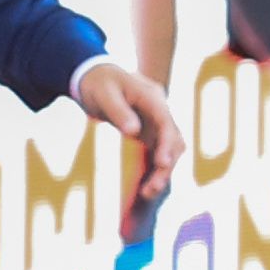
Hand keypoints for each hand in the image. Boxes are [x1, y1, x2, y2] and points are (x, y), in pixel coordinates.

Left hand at [72, 53, 185, 206]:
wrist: (95, 75)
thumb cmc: (99, 82)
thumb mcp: (104, 94)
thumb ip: (119, 111)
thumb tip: (134, 131)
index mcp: (152, 97)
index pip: (167, 123)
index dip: (167, 145)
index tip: (162, 164)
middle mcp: (159, 111)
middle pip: (174, 141)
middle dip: (166, 166)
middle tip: (151, 189)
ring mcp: (155, 123)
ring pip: (169, 150)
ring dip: (162, 172)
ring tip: (147, 193)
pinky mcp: (148, 134)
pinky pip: (156, 154)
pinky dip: (153, 171)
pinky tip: (144, 188)